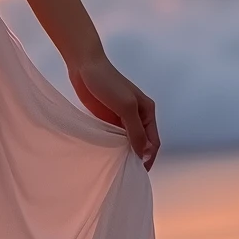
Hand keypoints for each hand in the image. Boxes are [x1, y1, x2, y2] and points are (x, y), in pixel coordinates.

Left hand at [67, 51, 158, 167]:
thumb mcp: (125, 106)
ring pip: (128, 141)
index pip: (153, 141)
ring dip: (125, 153)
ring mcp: (122, 117)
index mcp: (147, 111)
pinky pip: (114, 136)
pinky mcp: (108, 118)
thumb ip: (135, 130)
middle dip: (138, 157)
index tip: (138, 171)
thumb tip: (143, 153)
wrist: (84, 66)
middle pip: (142, 143)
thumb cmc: (107, 83)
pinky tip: (107, 155)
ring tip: (117, 167)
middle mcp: (138, 116)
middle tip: (127, 172)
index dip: (149, 157)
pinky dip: (113, 146)